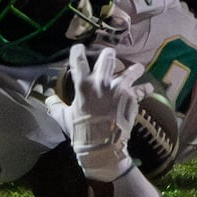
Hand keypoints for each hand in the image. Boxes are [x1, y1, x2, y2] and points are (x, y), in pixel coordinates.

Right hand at [61, 44, 152, 180]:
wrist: (103, 148)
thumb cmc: (81, 132)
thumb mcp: (65, 118)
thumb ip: (57, 106)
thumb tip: (48, 99)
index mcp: (83, 85)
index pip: (78, 60)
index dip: (77, 50)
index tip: (79, 48)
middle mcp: (102, 82)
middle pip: (107, 57)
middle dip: (107, 54)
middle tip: (108, 56)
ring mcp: (119, 89)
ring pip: (131, 70)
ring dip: (134, 69)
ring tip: (137, 68)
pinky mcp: (132, 98)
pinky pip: (141, 90)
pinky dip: (144, 89)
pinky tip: (148, 87)